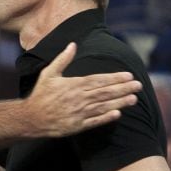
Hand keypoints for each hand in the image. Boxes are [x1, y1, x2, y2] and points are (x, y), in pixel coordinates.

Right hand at [24, 44, 141, 136]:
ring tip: (134, 99)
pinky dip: (106, 118)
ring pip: (104, 106)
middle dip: (124, 88)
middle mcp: (79, 98)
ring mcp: (79, 113)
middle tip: (139, 85)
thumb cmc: (41, 94)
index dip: (116, 78)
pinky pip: (95, 121)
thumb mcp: (49, 73)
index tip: (129, 75)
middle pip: (105, 92)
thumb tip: (73, 44)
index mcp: (74, 85)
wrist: (31, 117)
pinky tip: (118, 114)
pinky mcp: (77, 126)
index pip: (99, 80)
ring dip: (120, 102)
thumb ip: (62, 59)